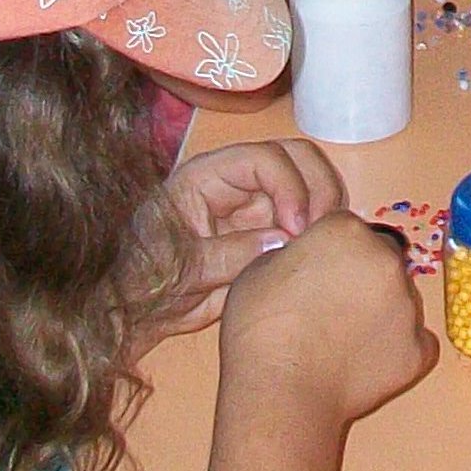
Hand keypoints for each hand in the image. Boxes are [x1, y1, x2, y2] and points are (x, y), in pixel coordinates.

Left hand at [140, 141, 347, 340]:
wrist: (142, 312)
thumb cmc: (146, 281)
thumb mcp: (180, 268)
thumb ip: (227, 254)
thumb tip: (281, 242)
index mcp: (209, 177)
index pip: (265, 158)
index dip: (290, 186)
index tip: (297, 228)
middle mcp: (239, 182)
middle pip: (298, 157)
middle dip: (319, 188)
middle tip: (321, 232)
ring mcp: (259, 205)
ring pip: (312, 183)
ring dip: (327, 206)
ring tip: (324, 243)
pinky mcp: (274, 231)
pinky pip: (310, 218)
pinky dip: (324, 229)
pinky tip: (321, 253)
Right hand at [217, 208, 436, 431]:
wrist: (282, 390)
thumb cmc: (261, 331)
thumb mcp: (258, 270)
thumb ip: (293, 254)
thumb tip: (303, 261)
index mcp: (346, 232)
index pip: (347, 228)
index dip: (330, 251)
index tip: (316, 272)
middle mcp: (386, 260)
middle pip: (381, 258)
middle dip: (361, 276)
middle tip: (330, 306)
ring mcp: (409, 305)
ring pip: (400, 298)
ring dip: (380, 310)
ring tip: (342, 340)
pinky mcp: (419, 348)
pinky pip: (414, 340)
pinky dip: (395, 348)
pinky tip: (363, 360)